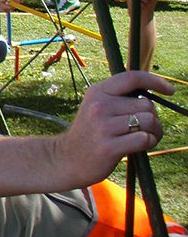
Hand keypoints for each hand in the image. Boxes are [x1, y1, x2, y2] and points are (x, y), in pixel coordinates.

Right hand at [55, 71, 171, 185]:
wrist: (67, 158)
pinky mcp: (109, 146)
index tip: (170, 90)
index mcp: (97, 92)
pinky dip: (148, 142)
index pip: (131, 78)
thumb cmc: (90, 133)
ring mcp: (104, 126)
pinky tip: (138, 146)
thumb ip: (119, 98)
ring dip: (153, 132)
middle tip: (143, 128)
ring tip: (141, 137)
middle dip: (152, 117)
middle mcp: (99, 106)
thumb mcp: (97, 107)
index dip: (155, 81)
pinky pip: (144, 138)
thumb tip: (152, 94)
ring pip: (149, 121)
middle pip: (147, 105)